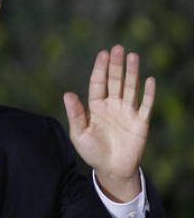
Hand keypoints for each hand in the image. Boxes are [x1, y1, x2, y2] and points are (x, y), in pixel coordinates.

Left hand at [63, 44, 155, 201]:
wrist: (111, 169)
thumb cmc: (92, 151)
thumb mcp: (79, 133)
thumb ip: (76, 114)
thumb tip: (67, 94)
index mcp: (96, 106)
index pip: (98, 83)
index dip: (100, 69)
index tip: (102, 53)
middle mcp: (112, 105)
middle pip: (115, 81)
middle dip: (116, 65)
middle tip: (118, 48)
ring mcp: (127, 112)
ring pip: (130, 88)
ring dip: (132, 73)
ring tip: (133, 56)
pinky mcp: (140, 122)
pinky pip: (145, 105)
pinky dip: (148, 93)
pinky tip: (149, 80)